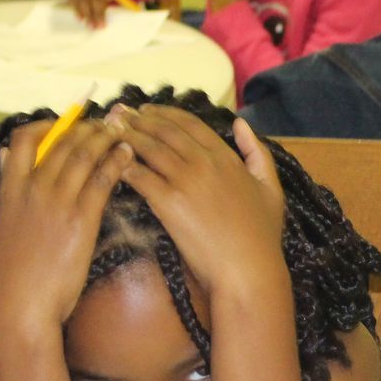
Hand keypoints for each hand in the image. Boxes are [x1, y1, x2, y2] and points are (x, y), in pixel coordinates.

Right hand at [0, 117, 135, 339]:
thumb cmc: (11, 274)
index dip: (47, 125)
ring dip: (106, 139)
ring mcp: (57, 203)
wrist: (21, 305)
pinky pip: (102, 181)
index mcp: (9, 190)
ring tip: (122, 132)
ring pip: (85, 156)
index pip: (23, 140)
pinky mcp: (81, 220)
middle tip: (105, 123)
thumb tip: (6, 157)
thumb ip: (6, 188)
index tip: (63, 123)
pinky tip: (127, 156)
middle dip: (87, 128)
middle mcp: (32, 189)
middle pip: (63, 144)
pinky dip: (116, 163)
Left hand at [107, 107, 283, 299]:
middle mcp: (204, 162)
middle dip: (138, 119)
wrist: (247, 270)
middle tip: (118, 114)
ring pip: (148, 148)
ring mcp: (185, 180)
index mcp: (226, 158)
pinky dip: (123, 166)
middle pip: (164, 131)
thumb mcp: (271, 188)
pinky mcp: (168, 202)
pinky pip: (139, 176)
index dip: (164, 113)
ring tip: (109, 130)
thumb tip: (240, 124)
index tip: (146, 110)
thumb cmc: (262, 237)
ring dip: (126, 136)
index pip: (190, 123)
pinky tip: (111, 162)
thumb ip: (257, 153)